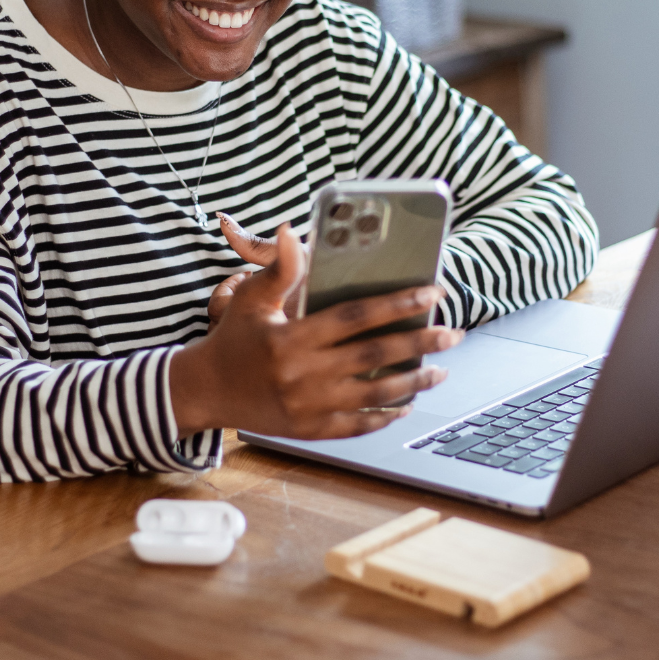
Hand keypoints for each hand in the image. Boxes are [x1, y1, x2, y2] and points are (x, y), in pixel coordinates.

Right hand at [172, 223, 461, 440]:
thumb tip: (288, 229)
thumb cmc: (233, 338)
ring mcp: (310, 406)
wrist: (206, 390)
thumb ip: (279, 269)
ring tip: (441, 370)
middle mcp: (305, 373)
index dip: (398, 303)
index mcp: (293, 337)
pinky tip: (406, 403)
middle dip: (420, 342)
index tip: (431, 292)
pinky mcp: (311, 430)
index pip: (356, 316)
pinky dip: (385, 415)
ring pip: (375, 394)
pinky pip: (358, 425)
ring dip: (413, 381)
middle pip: (375, 355)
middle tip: (452, 333)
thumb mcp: (251, 298)